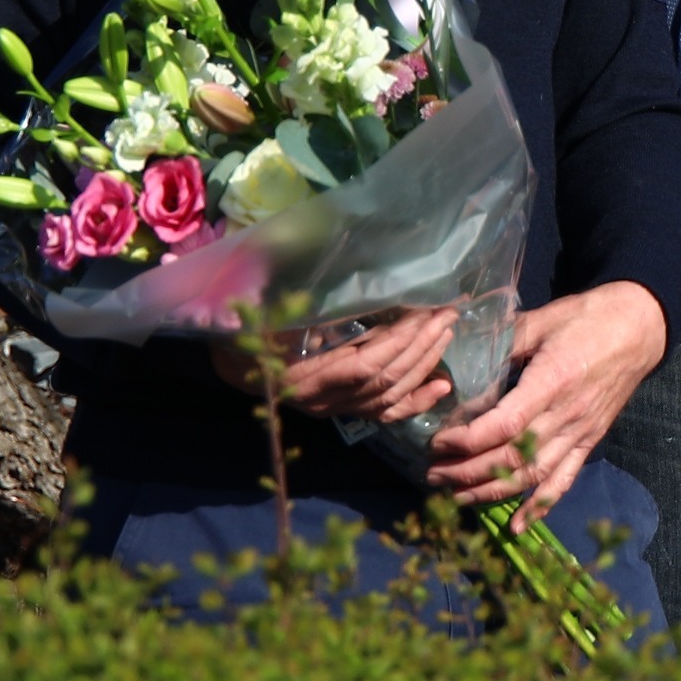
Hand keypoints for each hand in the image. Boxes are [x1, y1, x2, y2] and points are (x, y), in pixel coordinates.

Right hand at [210, 304, 458, 425]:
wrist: (233, 365)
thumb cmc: (242, 330)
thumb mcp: (250, 310)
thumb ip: (271, 294)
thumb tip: (291, 266)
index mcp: (302, 375)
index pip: (361, 366)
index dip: (396, 342)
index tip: (422, 312)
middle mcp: (323, 400)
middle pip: (383, 379)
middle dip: (420, 346)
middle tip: (446, 313)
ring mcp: (335, 408)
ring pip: (390, 395)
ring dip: (424, 363)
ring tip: (447, 331)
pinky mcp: (344, 410)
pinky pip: (386, 414)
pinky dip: (417, 401)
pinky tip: (443, 386)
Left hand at [423, 282, 669, 516]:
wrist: (639, 328)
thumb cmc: (588, 318)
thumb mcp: (543, 319)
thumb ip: (504, 340)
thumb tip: (463, 354)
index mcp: (552, 381)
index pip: (505, 425)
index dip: (468, 440)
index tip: (438, 443)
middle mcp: (566, 415)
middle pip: (512, 457)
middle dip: (468, 472)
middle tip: (433, 475)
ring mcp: (580, 433)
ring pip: (532, 476)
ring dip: (491, 492)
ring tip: (456, 497)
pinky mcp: (589, 442)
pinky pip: (563, 480)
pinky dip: (539, 507)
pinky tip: (516, 526)